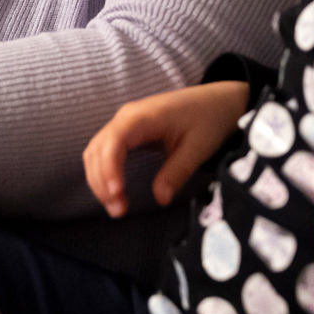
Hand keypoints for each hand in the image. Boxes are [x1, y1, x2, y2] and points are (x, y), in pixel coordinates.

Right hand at [83, 82, 248, 216]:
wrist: (217, 102)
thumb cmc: (209, 120)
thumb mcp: (198, 148)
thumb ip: (177, 172)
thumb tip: (160, 199)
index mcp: (142, 117)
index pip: (114, 142)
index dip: (109, 168)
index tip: (117, 194)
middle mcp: (126, 117)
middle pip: (98, 149)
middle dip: (101, 181)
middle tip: (118, 211)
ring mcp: (124, 123)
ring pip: (96, 151)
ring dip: (99, 180)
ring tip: (116, 207)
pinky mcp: (127, 131)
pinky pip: (105, 151)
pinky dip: (104, 173)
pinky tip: (114, 192)